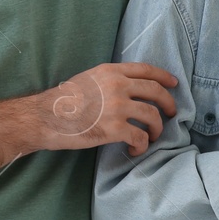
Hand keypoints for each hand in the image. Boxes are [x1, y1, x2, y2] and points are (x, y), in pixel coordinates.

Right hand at [37, 63, 178, 156]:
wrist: (44, 117)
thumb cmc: (62, 101)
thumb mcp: (88, 78)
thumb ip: (109, 79)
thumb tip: (129, 88)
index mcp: (111, 71)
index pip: (146, 70)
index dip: (164, 77)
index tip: (174, 84)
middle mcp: (117, 85)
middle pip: (156, 91)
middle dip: (168, 103)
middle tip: (171, 113)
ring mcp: (117, 106)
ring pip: (152, 116)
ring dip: (156, 129)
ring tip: (151, 136)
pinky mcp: (114, 128)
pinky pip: (140, 137)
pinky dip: (142, 146)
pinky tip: (135, 149)